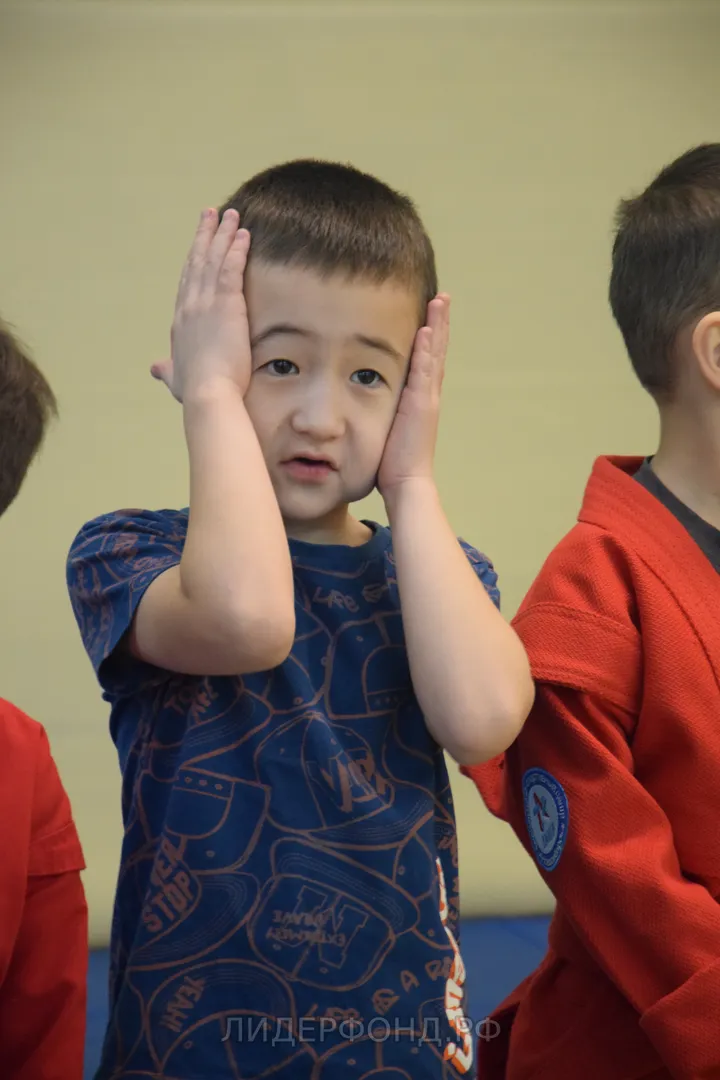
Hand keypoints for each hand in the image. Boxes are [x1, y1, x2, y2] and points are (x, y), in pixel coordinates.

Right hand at [151, 208, 251, 402]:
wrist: (208, 394)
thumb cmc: (195, 391)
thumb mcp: (176, 378)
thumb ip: (167, 369)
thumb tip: (155, 367)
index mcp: (180, 322)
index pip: (187, 284)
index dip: (192, 261)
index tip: (198, 243)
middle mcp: (189, 307)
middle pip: (197, 262)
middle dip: (204, 236)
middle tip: (210, 214)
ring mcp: (206, 303)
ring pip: (214, 259)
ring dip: (222, 234)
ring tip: (230, 214)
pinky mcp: (227, 305)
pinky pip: (231, 269)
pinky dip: (236, 249)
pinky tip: (244, 234)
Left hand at [377, 294, 448, 500]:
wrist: (407, 484)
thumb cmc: (393, 465)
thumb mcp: (387, 430)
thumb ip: (383, 414)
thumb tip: (364, 406)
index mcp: (419, 400)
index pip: (426, 361)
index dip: (431, 338)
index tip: (430, 314)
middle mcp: (427, 395)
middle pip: (436, 351)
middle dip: (439, 322)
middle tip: (442, 296)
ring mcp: (427, 399)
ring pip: (434, 355)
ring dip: (437, 326)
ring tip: (439, 301)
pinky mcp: (422, 406)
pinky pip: (425, 372)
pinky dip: (427, 350)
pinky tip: (426, 330)